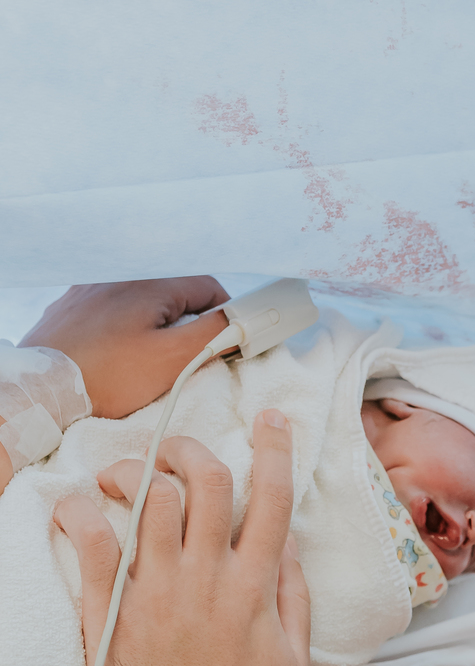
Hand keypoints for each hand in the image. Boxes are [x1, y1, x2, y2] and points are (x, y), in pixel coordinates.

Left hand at [20, 279, 230, 418]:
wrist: (44, 389)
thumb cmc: (106, 377)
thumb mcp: (172, 360)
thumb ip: (212, 335)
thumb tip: (240, 320)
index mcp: (150, 284)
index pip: (208, 287)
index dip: (226, 315)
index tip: (228, 341)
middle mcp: (120, 276)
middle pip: (175, 294)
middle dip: (189, 323)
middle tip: (187, 359)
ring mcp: (92, 288)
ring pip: (144, 302)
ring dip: (156, 326)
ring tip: (149, 361)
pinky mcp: (73, 305)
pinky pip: (114, 310)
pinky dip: (126, 328)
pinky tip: (118, 355)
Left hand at [53, 412, 309, 665]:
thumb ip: (294, 604)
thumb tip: (290, 553)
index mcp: (255, 592)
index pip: (270, 501)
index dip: (274, 451)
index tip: (271, 422)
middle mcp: (204, 582)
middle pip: (203, 481)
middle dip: (192, 447)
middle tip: (181, 452)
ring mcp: (153, 595)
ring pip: (147, 499)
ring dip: (137, 472)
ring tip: (127, 477)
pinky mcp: (109, 614)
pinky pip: (91, 545)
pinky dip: (81, 513)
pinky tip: (79, 505)